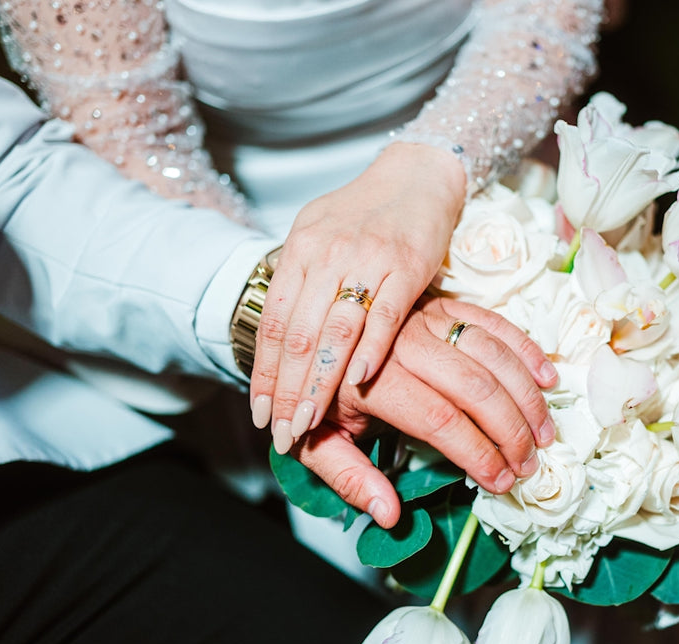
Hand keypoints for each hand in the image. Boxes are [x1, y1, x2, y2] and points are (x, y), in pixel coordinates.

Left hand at [249, 142, 466, 455]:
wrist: (417, 174)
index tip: (261, 414)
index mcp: (300, 250)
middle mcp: (327, 255)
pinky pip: (387, 315)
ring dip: (321, 383)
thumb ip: (299, 281)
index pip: (275, 323)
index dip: (266, 373)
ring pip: (337, 331)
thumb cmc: (364, 212)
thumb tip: (280, 337)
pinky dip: (372, 349)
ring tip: (310, 421)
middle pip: (300, 336)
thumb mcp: (317, 234)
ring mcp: (368, 260)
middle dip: (288, 391)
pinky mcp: (408, 265)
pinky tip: (358, 381)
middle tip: (283, 433)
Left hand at [291, 297, 558, 528]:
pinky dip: (525, 349)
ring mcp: (425, 318)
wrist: (307, 334)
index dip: (477, 453)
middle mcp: (402, 343)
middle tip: (528, 464)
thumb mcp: (314, 444)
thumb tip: (389, 515)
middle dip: (511, 431)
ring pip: (490, 354)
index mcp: (370, 380)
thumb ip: (349, 480)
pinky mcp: (441, 303)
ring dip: (525, 395)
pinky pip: (492, 322)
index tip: (500, 481)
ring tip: (544, 433)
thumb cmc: (315, 395)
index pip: (439, 420)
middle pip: (475, 388)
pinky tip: (546, 378)